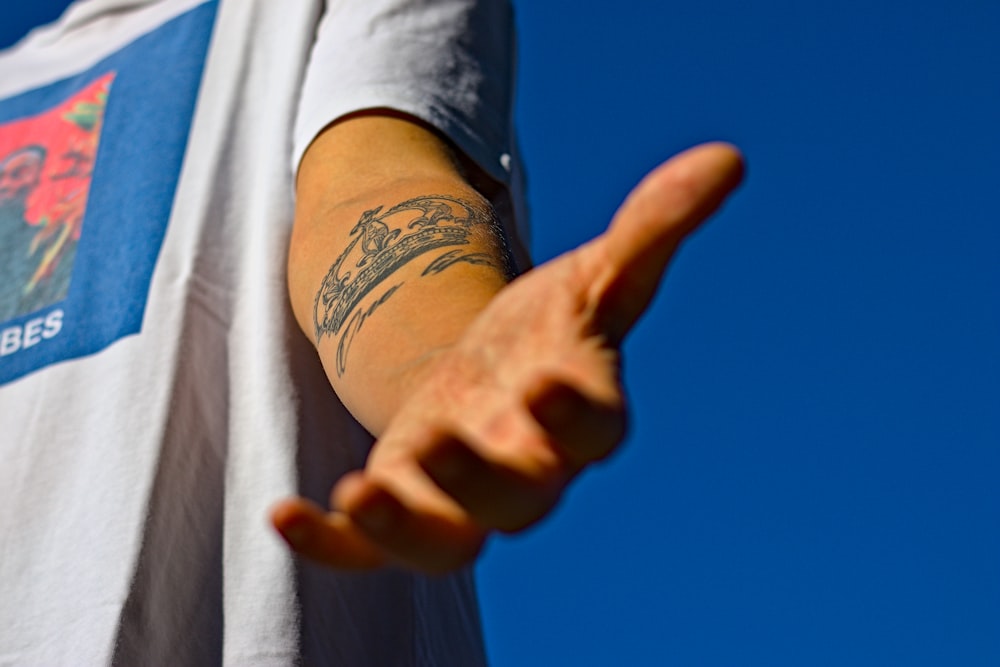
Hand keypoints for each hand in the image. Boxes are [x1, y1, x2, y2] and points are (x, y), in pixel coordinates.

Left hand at [271, 142, 743, 571]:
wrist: (485, 374)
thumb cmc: (548, 330)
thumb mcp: (595, 271)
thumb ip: (653, 226)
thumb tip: (728, 159)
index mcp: (578, 410)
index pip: (597, 429)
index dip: (579, 418)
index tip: (551, 388)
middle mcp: (527, 467)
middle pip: (519, 498)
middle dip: (482, 480)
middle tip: (440, 441)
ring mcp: (463, 497)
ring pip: (447, 541)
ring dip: (406, 527)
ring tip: (359, 493)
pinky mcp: (407, 506)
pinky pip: (372, 550)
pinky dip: (334, 544)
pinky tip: (287, 513)